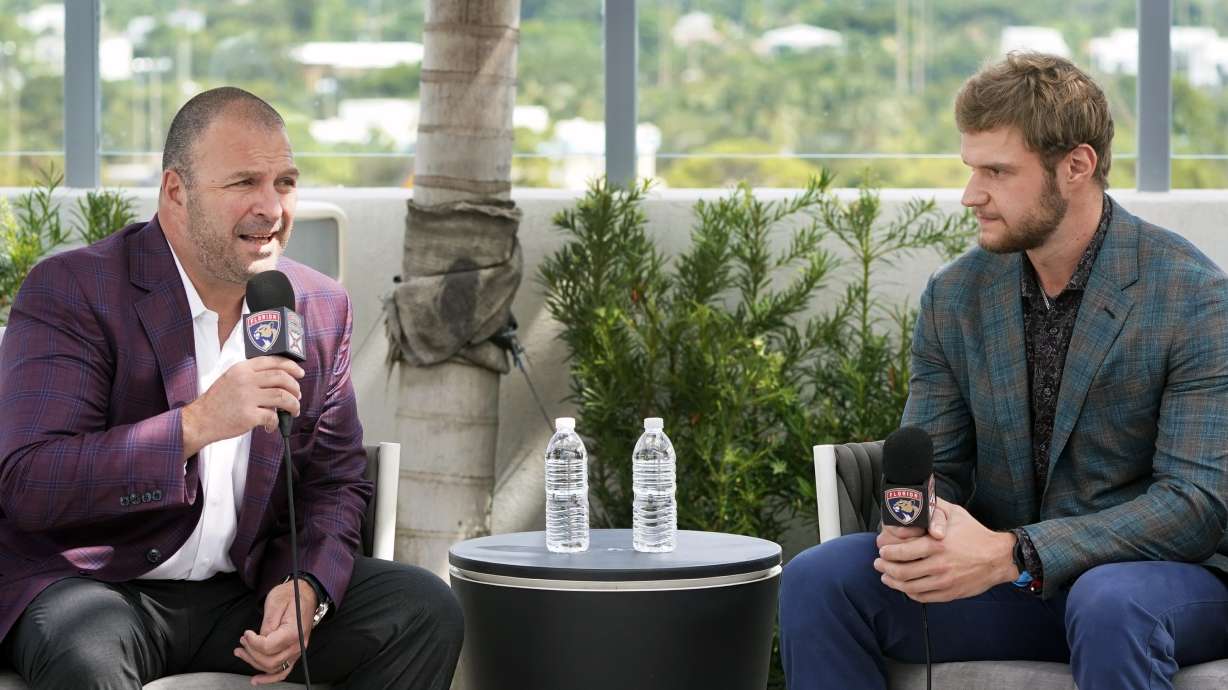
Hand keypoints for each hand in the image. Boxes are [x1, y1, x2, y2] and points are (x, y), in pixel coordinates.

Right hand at [182, 357, 303, 456]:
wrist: (200, 420)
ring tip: (293, 411)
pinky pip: (273, 417)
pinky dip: (276, 422)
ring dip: (293, 405)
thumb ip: (252, 375)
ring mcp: (247, 397)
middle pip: (282, 378)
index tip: (300, 373)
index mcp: (242, 368)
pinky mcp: (249, 415)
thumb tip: (280, 379)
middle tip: (298, 395)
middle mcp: (246, 380)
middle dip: (295, 387)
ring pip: (283, 397)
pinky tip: (270, 425)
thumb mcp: (231, 378)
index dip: (291, 367)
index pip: (273, 361)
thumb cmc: (217, 401)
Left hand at [235, 578, 316, 685]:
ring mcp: (297, 651)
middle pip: (269, 661)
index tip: (246, 633)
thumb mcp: (275, 602)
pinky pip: (283, 672)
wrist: (306, 594)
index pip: (268, 647)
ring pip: (272, 668)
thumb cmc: (291, 595)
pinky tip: (257, 679)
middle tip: (242, 641)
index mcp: (294, 632)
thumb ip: (268, 624)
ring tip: (241, 652)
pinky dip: (269, 679)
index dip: (253, 642)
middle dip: (251, 652)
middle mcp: (298, 646)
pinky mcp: (294, 653)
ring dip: (254, 663)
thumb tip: (259, 640)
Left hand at [873, 498, 1016, 602]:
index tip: (882, 550)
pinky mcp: (950, 593)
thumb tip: (914, 502)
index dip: (887, 553)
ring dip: (893, 582)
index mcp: (937, 544)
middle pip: (901, 572)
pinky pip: (923, 597)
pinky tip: (905, 587)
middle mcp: (939, 565)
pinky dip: (909, 593)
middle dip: (885, 568)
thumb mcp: (955, 513)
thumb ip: (934, 508)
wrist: (999, 557)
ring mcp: (944, 581)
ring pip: (909, 587)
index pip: (902, 552)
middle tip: (878, 563)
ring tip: (886, 577)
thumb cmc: (975, 533)